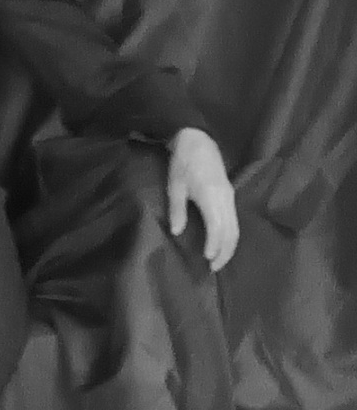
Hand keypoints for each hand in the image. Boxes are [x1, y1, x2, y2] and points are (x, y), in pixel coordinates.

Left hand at [167, 127, 238, 270]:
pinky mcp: (230, 196)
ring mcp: (230, 197)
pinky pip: (234, 221)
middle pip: (231, 231)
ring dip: (229, 247)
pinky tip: (222, 245)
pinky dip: (230, 236)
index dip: (214, 245)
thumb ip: (177, 210)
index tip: (208, 259)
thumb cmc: (183, 163)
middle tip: (213, 268)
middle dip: (224, 252)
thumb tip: (177, 232)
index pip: (217, 227)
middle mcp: (225, 198)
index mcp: (211, 196)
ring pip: (236, 228)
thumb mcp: (175, 186)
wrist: (197, 141)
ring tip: (218, 261)